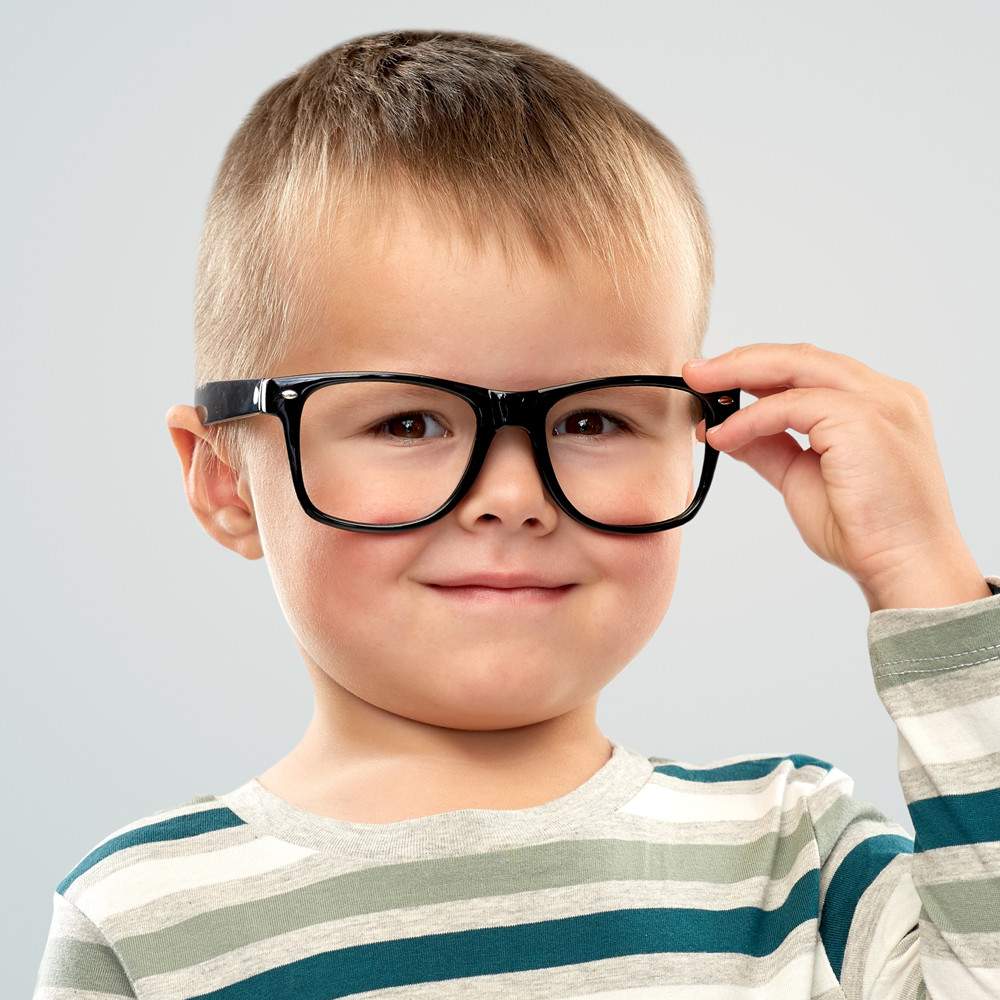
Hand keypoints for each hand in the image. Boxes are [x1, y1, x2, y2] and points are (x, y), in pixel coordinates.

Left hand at [682, 342, 990, 610]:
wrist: (905, 567)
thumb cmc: (866, 532)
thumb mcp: (801, 478)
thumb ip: (769, 447)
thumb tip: (726, 428)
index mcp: (878, 404)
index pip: (809, 370)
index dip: (756, 370)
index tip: (712, 382)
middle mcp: (884, 395)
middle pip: (800, 358)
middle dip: (740, 361)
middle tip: (695, 372)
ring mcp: (879, 402)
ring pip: (795, 366)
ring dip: (739, 375)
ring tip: (699, 388)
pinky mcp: (864, 420)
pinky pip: (791, 405)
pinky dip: (751, 418)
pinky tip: (724, 435)